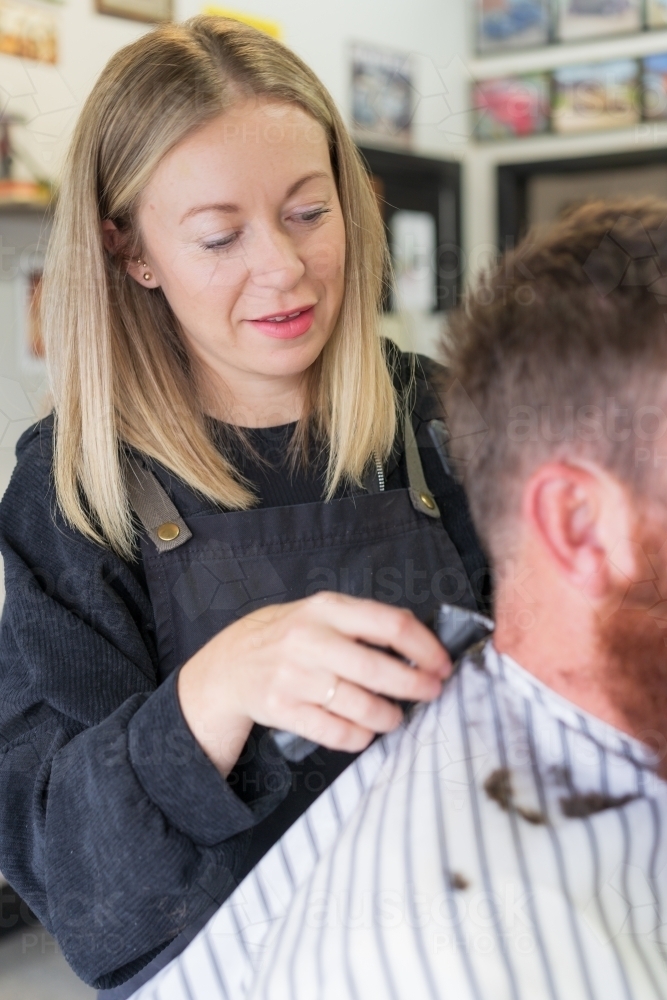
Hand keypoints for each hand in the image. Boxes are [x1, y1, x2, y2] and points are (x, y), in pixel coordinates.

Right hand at [177, 591, 450, 775]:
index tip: (442, 664)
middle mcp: (310, 639)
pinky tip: (364, 732)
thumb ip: (365, 625)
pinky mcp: (281, 709)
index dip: (425, 647)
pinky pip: (335, 732)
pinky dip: (359, 737)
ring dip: (388, 717)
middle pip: (378, 668)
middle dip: (415, 686)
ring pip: (360, 705)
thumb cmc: (289, 637)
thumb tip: (423, 649)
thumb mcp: (322, 614)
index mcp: (327, 609)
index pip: (391, 623)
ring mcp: (293, 676)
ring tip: (394, 717)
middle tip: (432, 693)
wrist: (229, 664)